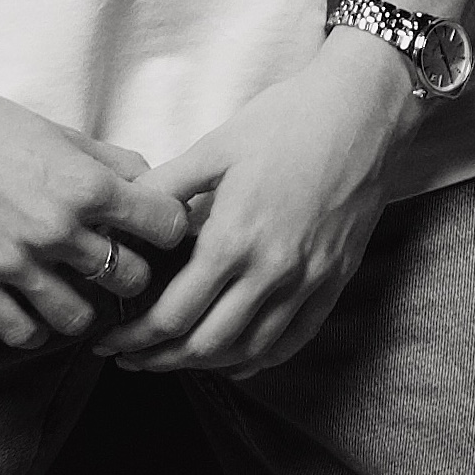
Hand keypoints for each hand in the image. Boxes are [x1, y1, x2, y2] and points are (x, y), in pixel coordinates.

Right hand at [0, 68, 189, 349]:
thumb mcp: (61, 133)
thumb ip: (112, 161)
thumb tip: (152, 184)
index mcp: (86, 185)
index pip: (167, 226)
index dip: (169, 228)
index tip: (156, 230)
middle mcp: (58, 229)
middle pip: (132, 279)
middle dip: (131, 271)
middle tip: (116, 263)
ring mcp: (16, 263)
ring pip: (81, 319)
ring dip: (84, 307)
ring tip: (74, 290)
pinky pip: (23, 335)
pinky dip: (35, 330)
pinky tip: (33, 311)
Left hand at [100, 33, 418, 379]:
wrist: (364, 110)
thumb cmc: (288, 119)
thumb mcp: (217, 145)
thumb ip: (167, 186)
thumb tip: (125, 214)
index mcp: (235, 239)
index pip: (174, 315)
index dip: (136, 337)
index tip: (111, 342)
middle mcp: (272, 272)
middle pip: (206, 345)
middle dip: (160, 359)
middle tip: (131, 358)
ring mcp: (308, 281)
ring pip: (249, 351)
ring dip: (205, 365)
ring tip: (174, 358)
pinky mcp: (335, 280)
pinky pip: (293, 341)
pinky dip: (259, 359)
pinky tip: (236, 359)